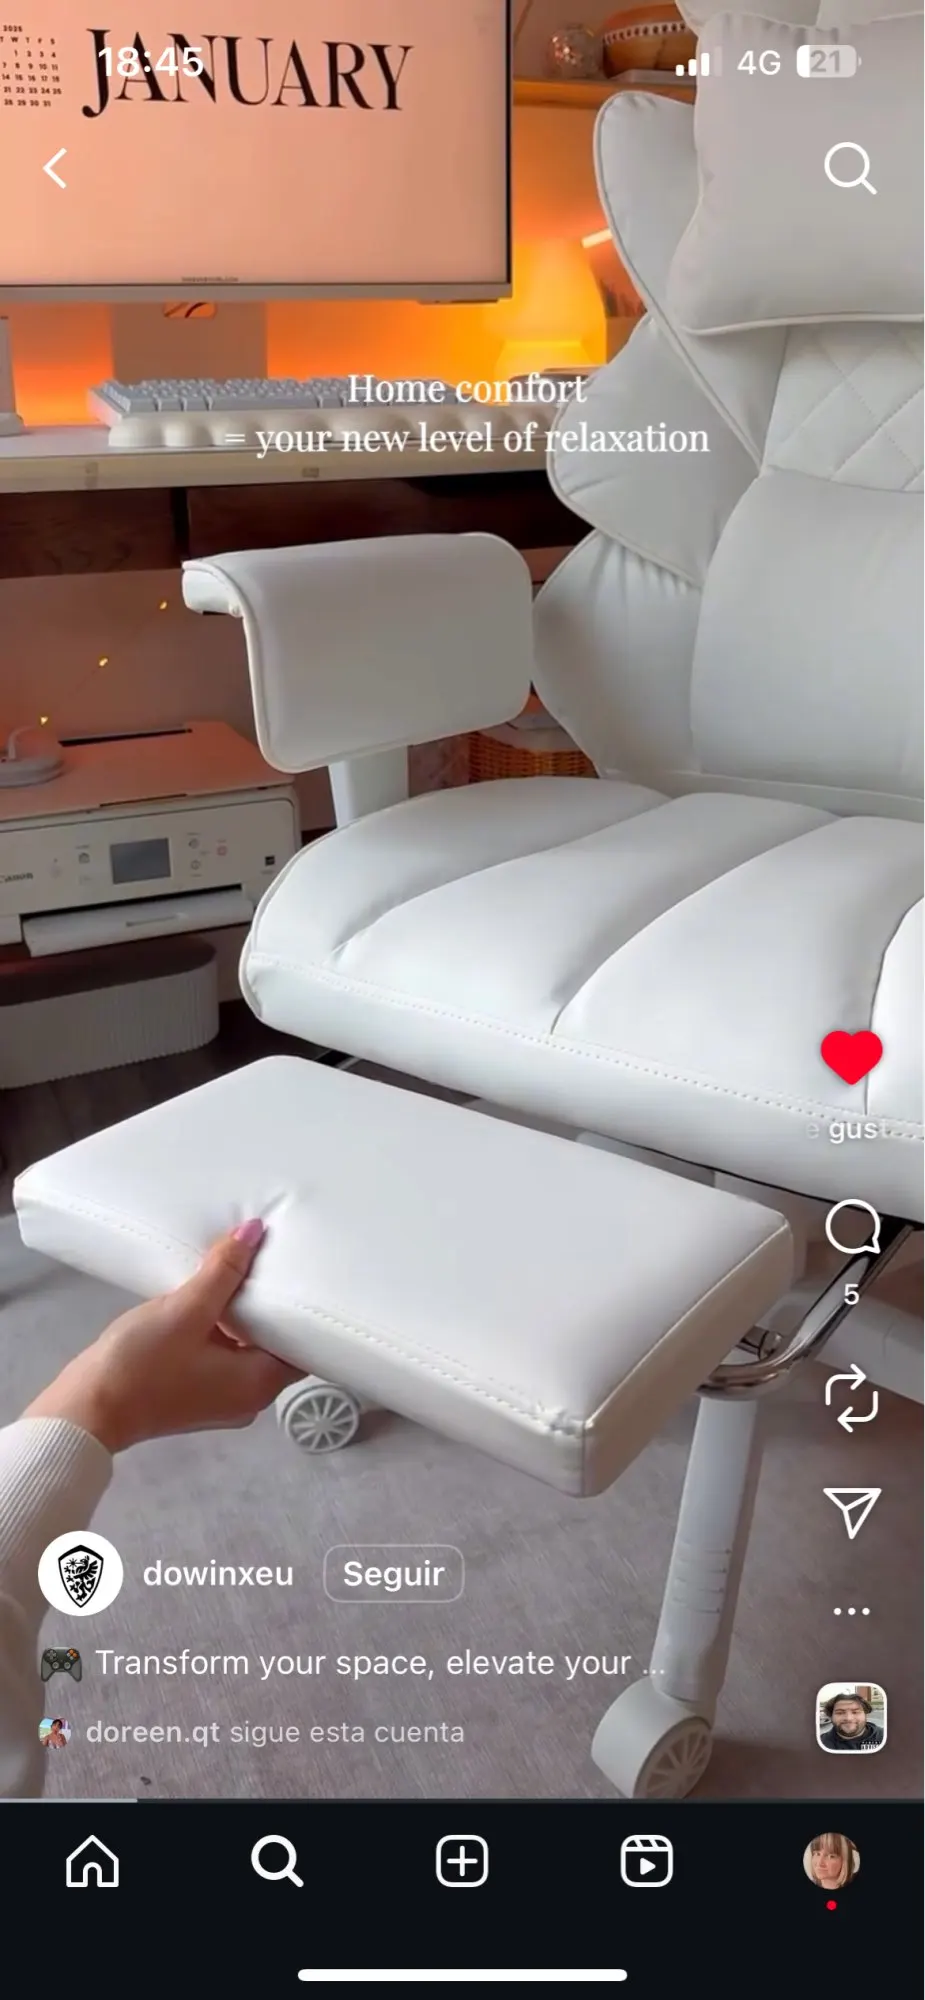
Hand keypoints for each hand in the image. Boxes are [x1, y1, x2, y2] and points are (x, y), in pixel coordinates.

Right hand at [23, 1219, 301, 1453]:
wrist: (86, 1409)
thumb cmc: (142, 1364)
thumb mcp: (186, 1311)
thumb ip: (223, 1272)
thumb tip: (254, 1232)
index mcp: (259, 1384)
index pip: (303, 1345)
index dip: (304, 1308)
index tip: (305, 1271)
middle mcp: (249, 1398)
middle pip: (275, 1345)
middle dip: (272, 1305)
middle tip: (275, 1258)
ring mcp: (221, 1399)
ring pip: (246, 1348)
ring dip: (243, 1315)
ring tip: (245, 1268)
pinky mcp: (196, 1394)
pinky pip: (223, 1356)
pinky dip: (223, 1329)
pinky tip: (212, 1296)